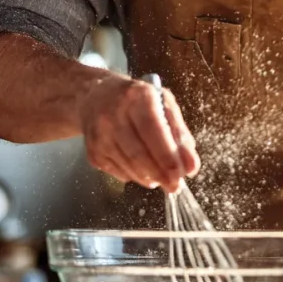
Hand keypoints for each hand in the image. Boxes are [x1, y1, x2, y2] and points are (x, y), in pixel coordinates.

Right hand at [79, 73, 198, 191]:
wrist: (95, 97)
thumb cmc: (136, 101)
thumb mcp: (163, 104)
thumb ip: (179, 133)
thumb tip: (190, 165)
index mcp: (136, 96)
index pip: (152, 128)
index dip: (167, 154)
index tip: (182, 172)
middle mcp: (113, 114)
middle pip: (138, 152)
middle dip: (161, 173)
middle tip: (175, 185)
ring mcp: (99, 134)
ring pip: (128, 166)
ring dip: (149, 177)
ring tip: (161, 178)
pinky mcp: (92, 152)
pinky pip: (118, 172)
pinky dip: (134, 176)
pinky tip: (142, 170)